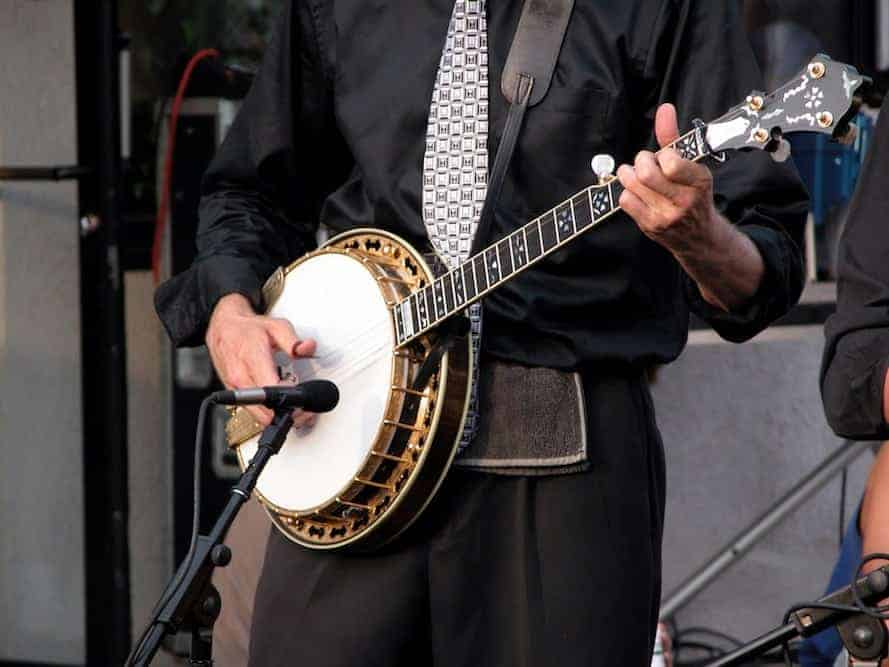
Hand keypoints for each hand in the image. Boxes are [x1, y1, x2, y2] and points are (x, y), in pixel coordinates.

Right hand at [206, 293, 316, 425]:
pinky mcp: (234, 397)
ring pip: (260, 417)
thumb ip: (294, 341)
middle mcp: (240, 378)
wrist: (223, 329)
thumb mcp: (276, 327)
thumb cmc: (248, 329)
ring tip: (291, 401)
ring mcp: (235, 390)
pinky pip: (254, 413)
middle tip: (302, 403)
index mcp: (252, 359)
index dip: (291, 397)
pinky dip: (268, 412)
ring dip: (279, 414)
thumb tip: (307, 348)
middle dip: (289, 410)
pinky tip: (277, 401)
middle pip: (267, 411)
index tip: (302, 393)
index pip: (272, 390)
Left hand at [616, 102, 764, 311]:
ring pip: (632, 185)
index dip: (661, 156)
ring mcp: (666, 216)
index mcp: (699, 181)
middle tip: (645, 163)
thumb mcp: (691, 165)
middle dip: (641, 161)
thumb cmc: (693, 194)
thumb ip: (674, 137)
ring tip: (636, 174)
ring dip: (629, 174)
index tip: (663, 157)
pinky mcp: (650, 226)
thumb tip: (664, 109)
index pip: (671, 163)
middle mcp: (684, 200)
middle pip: (646, 174)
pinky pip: (626, 200)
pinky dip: (627, 191)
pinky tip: (637, 192)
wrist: (699, 236)